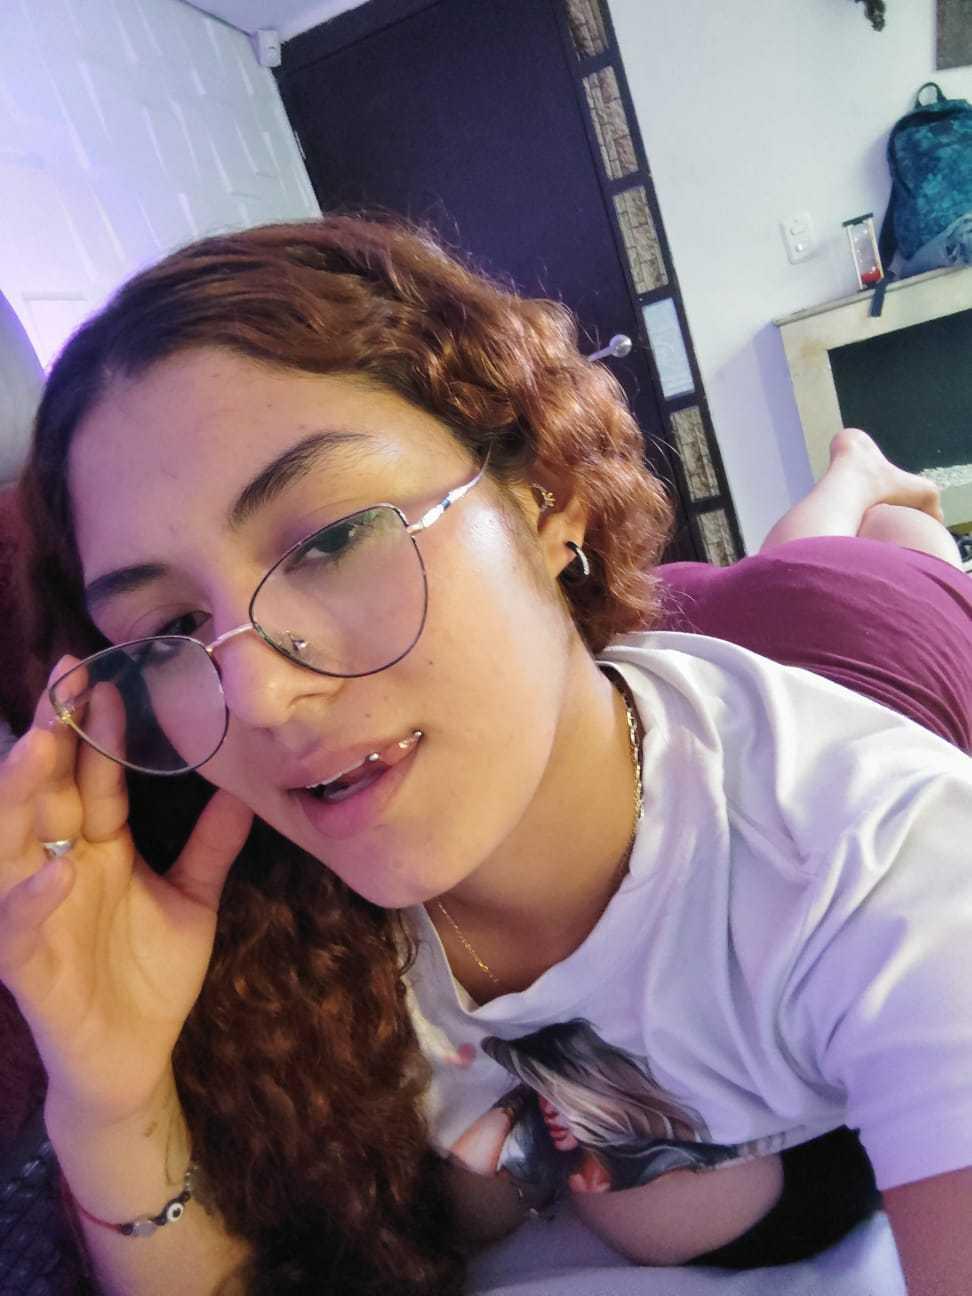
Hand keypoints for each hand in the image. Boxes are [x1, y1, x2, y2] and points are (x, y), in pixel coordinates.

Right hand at [0, 658, 252, 1127]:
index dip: (97, 731)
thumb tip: (246, 788)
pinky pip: (21, 927)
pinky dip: (34, 898)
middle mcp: (60, 867)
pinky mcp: (29, 966)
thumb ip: (212, 844)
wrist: (134, 1059)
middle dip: (52, 736)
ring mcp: (38, 913)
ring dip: (23, 795)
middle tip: (64, 680)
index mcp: (97, 847)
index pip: (92, 778)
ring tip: (39, 746)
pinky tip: (56, 870)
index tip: (104, 675)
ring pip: (14, 844)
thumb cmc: (152, 974)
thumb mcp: (194, 897)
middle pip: (47, 792)